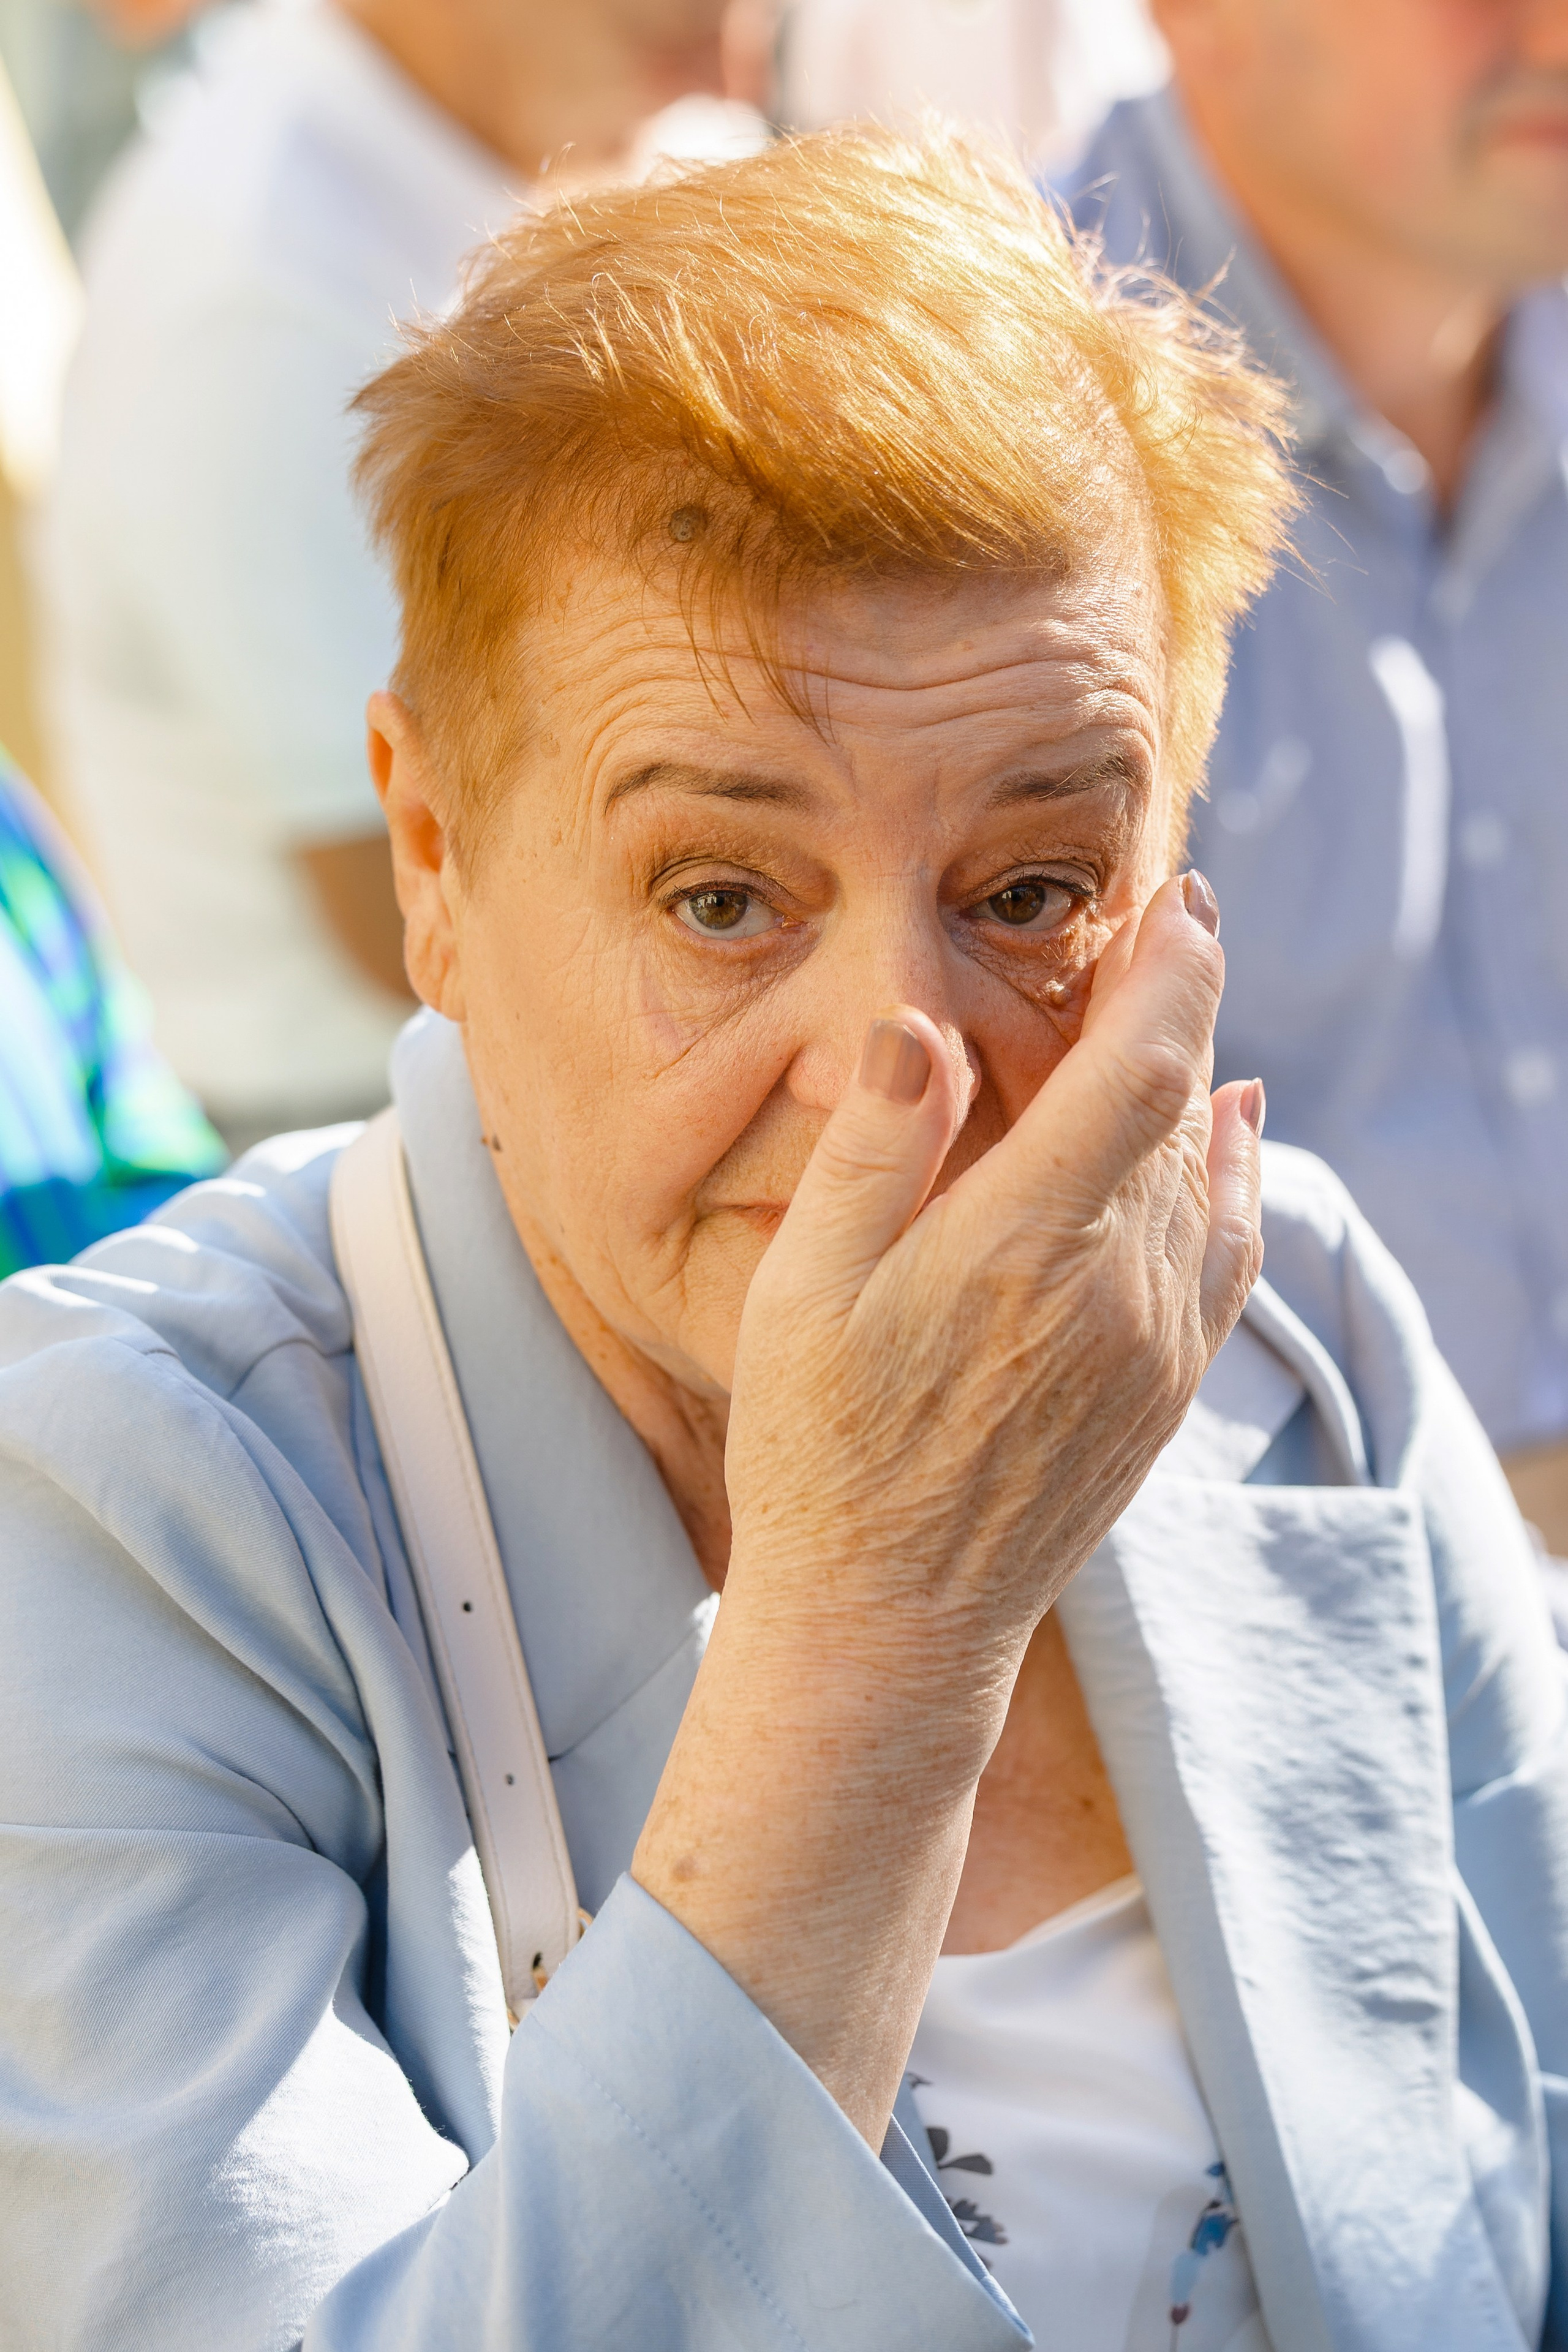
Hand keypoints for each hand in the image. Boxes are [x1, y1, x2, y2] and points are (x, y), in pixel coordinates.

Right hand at [634, 873, 1262, 2141]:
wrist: (890, 1623)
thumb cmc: (823, 1453)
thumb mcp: (807, 1295)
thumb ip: (873, 1152)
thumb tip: (918, 1024)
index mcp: (1024, 1245)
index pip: (1139, 1069)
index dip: (1168, 970)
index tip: (1173, 897)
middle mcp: (1116, 1289)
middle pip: (1184, 1104)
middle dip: (1182, 1000)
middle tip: (1169, 916)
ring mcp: (1154, 1345)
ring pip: (1207, 1172)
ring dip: (1201, 1077)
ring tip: (1182, 1004)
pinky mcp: (1165, 1390)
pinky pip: (1227, 1251)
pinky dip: (1235, 1173)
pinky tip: (1234, 1129)